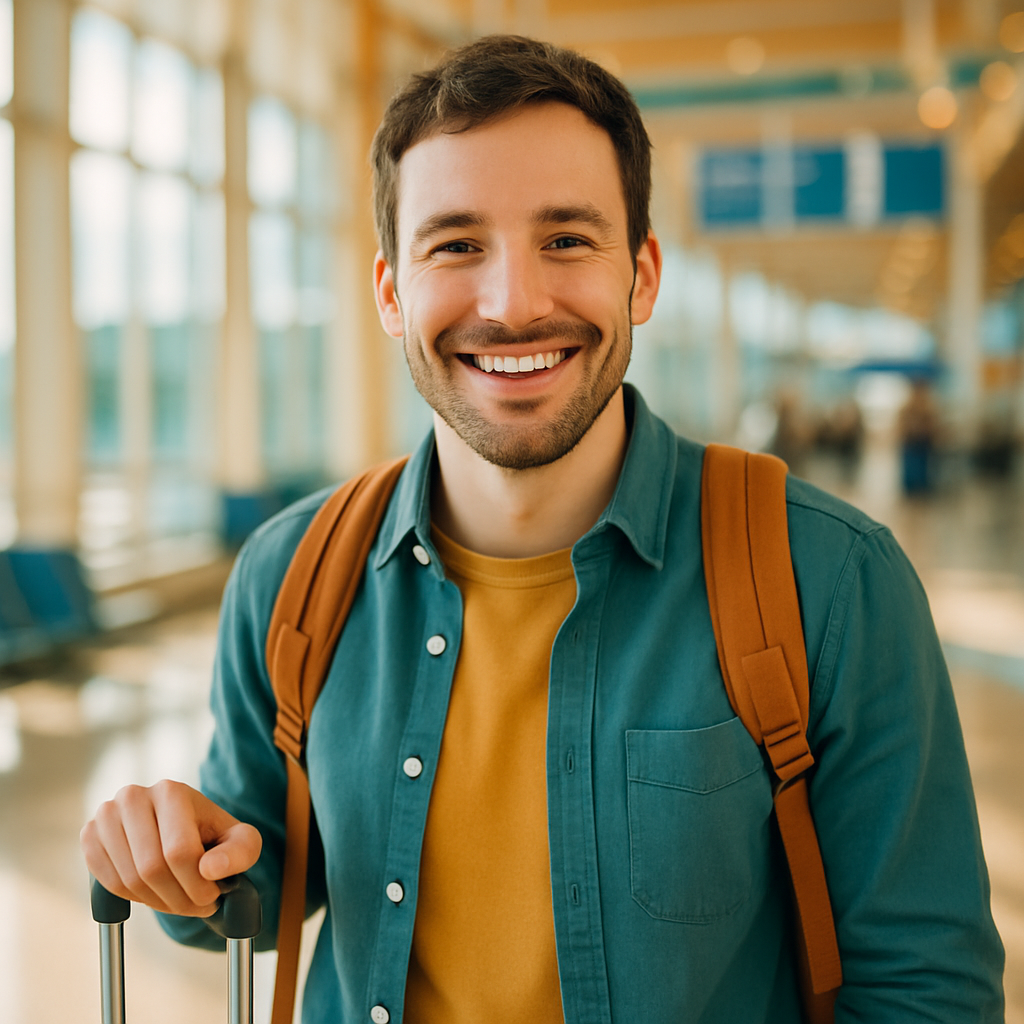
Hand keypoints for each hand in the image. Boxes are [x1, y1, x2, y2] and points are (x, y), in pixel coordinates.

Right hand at [80, 780, 262, 917]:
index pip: (179, 852)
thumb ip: (239, 853)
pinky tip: (153, 890)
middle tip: (195, 906)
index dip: (197, 885)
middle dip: (178, 898)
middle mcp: (133, 796)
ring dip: (156, 902)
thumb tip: (210, 870)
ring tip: (178, 898)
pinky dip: (131, 897)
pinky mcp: (91, 834)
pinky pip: (106, 881)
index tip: (211, 897)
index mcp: (171, 792)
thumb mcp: (241, 841)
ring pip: (128, 879)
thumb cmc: (212, 836)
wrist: (181, 829)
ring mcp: (107, 814)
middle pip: (151, 868)